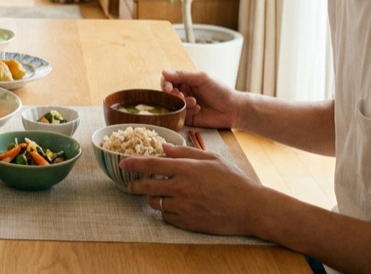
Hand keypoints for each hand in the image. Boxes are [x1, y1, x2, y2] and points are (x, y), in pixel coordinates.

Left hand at [122, 143, 265, 235]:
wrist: (249, 208)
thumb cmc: (232, 180)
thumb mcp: (211, 159)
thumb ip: (185, 152)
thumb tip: (164, 147)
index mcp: (186, 169)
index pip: (151, 164)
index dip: (133, 163)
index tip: (121, 162)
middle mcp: (181, 188)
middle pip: (146, 187)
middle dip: (134, 185)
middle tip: (131, 185)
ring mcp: (183, 207)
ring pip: (155, 203)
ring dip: (154, 198)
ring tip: (162, 195)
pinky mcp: (187, 222)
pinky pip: (167, 217)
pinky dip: (167, 211)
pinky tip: (177, 206)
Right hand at [161, 69, 243, 129]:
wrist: (233, 109)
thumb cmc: (220, 91)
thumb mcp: (202, 78)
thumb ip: (183, 75)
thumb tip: (163, 72)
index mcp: (187, 81)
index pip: (168, 81)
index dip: (165, 84)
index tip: (168, 88)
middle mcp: (184, 93)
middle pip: (167, 94)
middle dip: (173, 95)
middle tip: (181, 96)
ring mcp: (185, 106)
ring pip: (172, 106)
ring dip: (182, 103)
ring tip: (195, 102)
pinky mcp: (188, 118)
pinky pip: (179, 116)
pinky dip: (186, 112)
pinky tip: (198, 109)